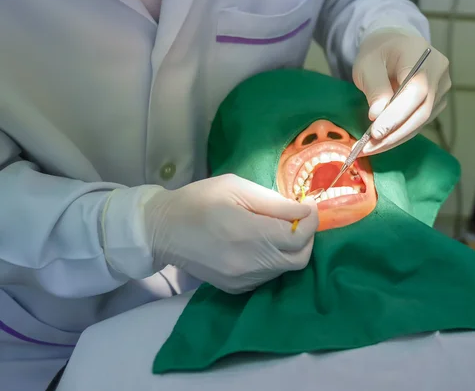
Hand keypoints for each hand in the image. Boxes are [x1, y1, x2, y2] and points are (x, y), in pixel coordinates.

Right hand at [143, 174, 318, 293]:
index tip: (308, 204)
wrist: (161, 230)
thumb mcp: (235, 187)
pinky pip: (268, 277)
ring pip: (285, 269)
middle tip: (298, 218)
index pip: (299, 236)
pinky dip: (274, 261)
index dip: (311, 219)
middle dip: (307, 237)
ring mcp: (242, 280)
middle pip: (299, 258)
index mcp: (248, 234)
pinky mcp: (236, 288)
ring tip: (277, 229)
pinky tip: (262, 245)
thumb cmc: (198, 200)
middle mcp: (249, 263)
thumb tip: (303, 210)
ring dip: (291, 249)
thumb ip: (272, 201)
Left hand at [352, 28, 450, 155]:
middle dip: (394, 133)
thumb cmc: (379, 52)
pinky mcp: (438, 102)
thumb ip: (375, 88)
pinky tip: (380, 142)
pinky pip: (419, 122)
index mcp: (421, 55)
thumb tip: (377, 116)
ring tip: (369, 149)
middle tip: (368, 149)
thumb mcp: (367, 64)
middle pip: (421, 111)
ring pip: (421, 121)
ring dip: (395, 138)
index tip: (375, 133)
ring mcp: (442, 88)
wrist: (395, 44)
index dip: (397, 115)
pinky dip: (400, 134)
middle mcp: (439, 72)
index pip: (416, 90)